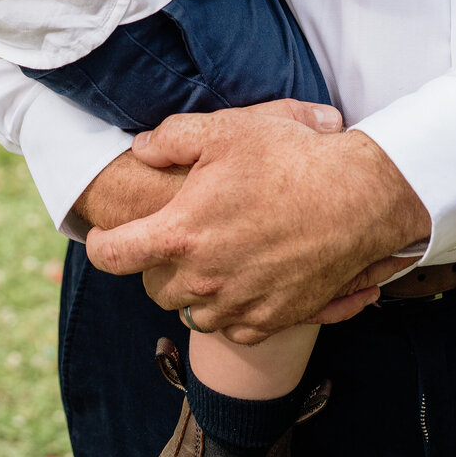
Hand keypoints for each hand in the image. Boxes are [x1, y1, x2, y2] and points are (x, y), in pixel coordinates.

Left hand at [84, 105, 429, 342]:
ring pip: (193, 311)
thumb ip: (173, 138)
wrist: (355, 198)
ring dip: (194, 290)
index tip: (104, 236)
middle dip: (157, 265)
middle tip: (176, 237)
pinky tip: (247, 277)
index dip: (100, 244)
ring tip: (214, 256)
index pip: (114, 255)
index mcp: (180, 235)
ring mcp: (237, 305)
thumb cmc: (289, 159)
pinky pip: (234, 326)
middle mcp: (202, 280)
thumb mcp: (227, 130)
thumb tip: (141, 148)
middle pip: (155, 288)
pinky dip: (232, 307)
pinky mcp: (270, 320)